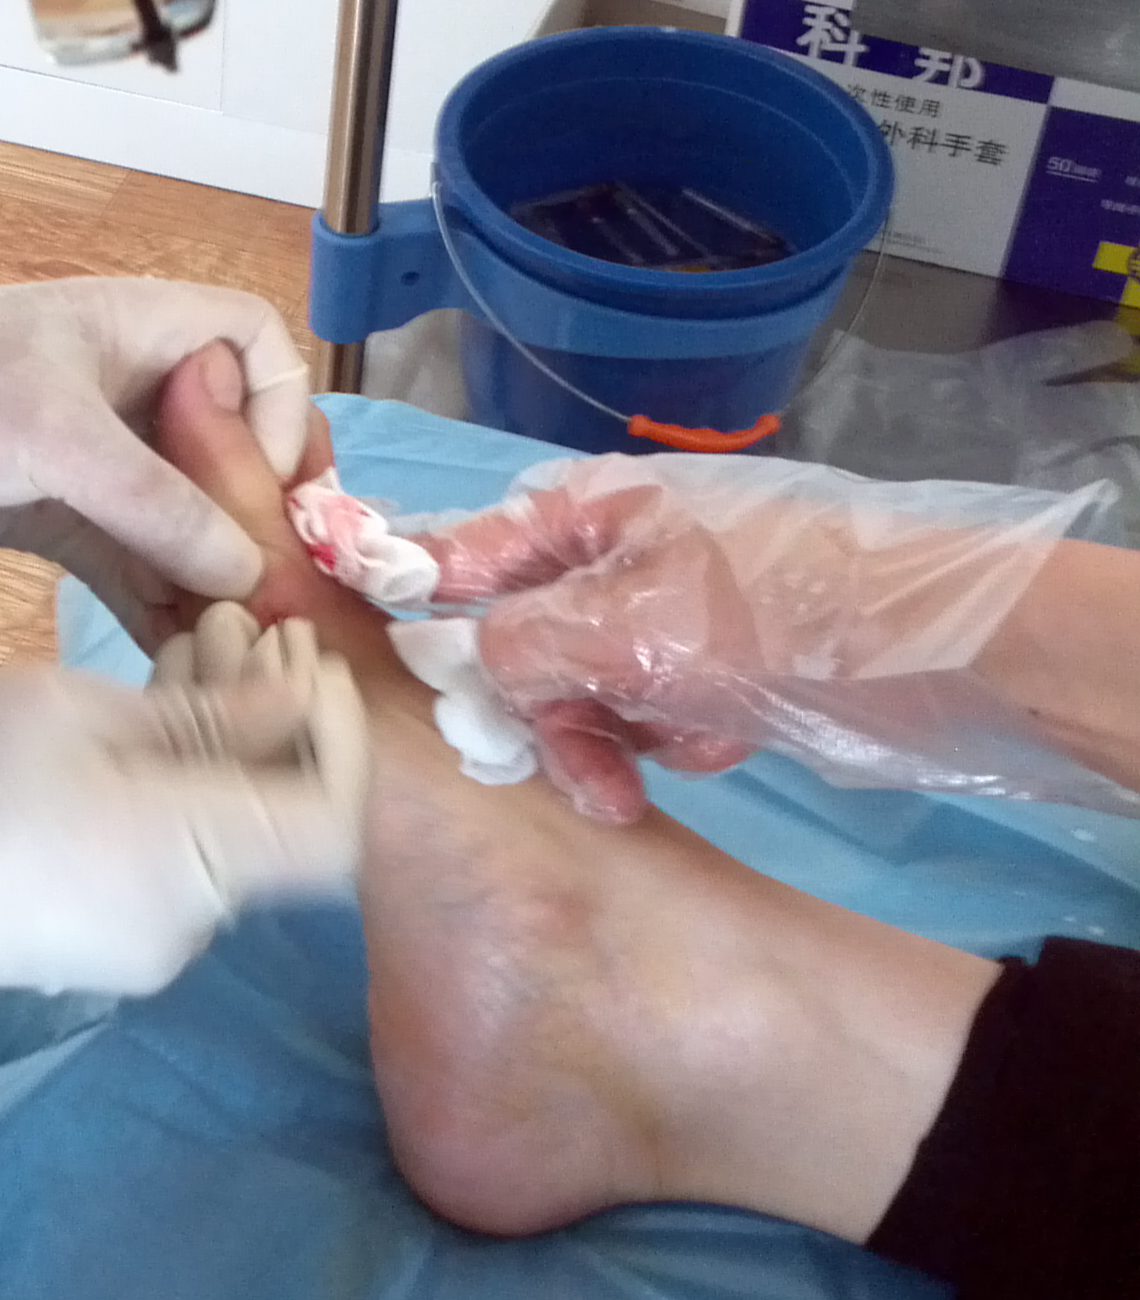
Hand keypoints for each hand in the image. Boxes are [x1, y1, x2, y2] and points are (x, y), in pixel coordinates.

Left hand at [0, 190, 325, 647]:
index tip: (275, 484)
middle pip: (235, 448)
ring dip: (212, 575)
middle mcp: (125, 392)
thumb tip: (250, 571)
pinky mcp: (46, 520)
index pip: (257, 347)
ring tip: (241, 647)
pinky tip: (181, 659)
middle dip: (262, 515)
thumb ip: (156, 502)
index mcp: (138, 330)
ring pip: (183, 517)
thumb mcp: (52, 435)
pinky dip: (155, 604)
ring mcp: (87, 462)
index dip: (285, 409)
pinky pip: (126, 564)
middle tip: (278, 594)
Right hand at [0, 651, 364, 1225]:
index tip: (305, 651)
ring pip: (231, 828)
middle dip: (282, 714)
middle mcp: (193, 920)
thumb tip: (298, 696)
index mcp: (191, 862)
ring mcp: (151, 938)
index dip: (343, 733)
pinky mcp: (109, 936)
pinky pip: (179, 851)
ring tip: (196, 640)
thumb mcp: (72, 708)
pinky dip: (185, 778)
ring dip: (230, 736)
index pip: (337, 818)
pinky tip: (152, 703)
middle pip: (286, 820)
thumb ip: (206, 710)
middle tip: (247, 619)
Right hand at [421, 452, 1103, 821]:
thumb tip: (467, 663)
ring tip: (640, 785)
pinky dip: (670, 740)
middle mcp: (610, 558)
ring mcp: (661, 614)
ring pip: (580, 693)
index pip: (456, 550)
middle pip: (517, 643)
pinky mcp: (708, 668)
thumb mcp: (624, 624)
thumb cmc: (764, 612)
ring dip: (604, 744)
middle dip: (539, 715)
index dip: (405, 598)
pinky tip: (717, 746)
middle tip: (572, 774)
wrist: (928, 650)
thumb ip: (519, 643)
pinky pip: (646, 713)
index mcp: (580, 514)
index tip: (371, 659)